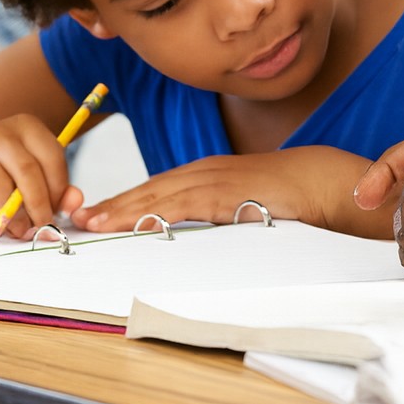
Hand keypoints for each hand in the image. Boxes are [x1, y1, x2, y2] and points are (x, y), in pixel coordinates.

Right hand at [0, 114, 77, 237]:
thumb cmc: (3, 186)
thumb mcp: (35, 184)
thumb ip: (59, 192)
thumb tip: (75, 201)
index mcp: (26, 127)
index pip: (52, 156)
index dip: (58, 190)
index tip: (57, 213)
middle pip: (27, 170)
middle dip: (38, 205)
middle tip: (40, 229)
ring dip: (13, 216)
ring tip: (18, 230)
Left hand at [68, 150, 326, 232]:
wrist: (322, 179)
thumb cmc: (288, 193)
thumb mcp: (245, 201)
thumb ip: (218, 211)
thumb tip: (196, 231)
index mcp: (208, 173)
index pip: (156, 188)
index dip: (124, 200)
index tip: (96, 214)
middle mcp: (206, 172)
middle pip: (150, 189)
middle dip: (113, 204)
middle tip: (80, 220)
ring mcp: (216, 180)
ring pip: (161, 195)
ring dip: (125, 209)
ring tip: (95, 223)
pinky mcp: (229, 194)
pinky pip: (186, 205)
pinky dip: (158, 213)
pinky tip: (138, 223)